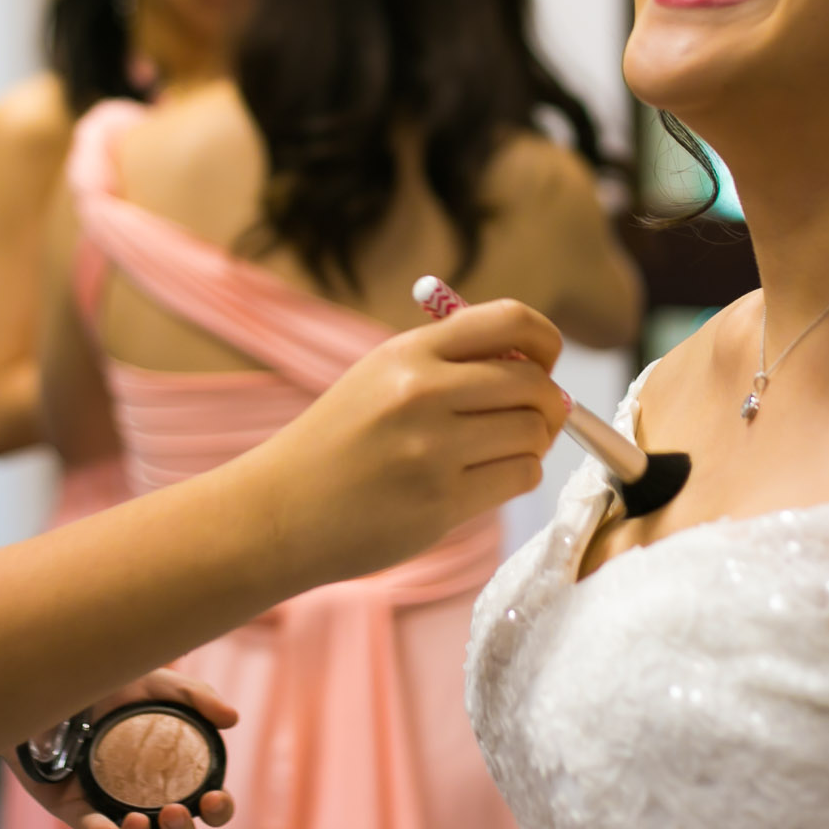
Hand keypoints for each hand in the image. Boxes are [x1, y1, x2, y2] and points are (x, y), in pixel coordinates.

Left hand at [4, 668, 237, 828]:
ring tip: (138, 820)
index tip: (213, 797)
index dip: (220, 810)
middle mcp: (149, 798)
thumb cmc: (117, 682)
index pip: (210, 807)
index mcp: (178, 775)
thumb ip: (197, 696)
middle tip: (174, 812)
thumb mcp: (159, 683)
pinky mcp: (75, 806)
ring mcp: (112, 806)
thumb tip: (232, 719)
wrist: (62, 678)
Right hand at [256, 299, 567, 583]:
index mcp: (409, 352)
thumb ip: (451, 362)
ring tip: (500, 451)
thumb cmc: (339, 441)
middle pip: (534, 383)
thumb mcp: (381, 376)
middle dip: (548, 403)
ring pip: (534, 434)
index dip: (546, 341)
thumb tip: (538, 368)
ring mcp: (431, 449)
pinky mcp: (441, 501)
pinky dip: (518, 475)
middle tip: (534, 419)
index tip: (544, 364)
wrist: (280, 508)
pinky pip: (520, 476)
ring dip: (533, 444)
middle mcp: (422, 392)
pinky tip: (487, 478)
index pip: (510, 320)